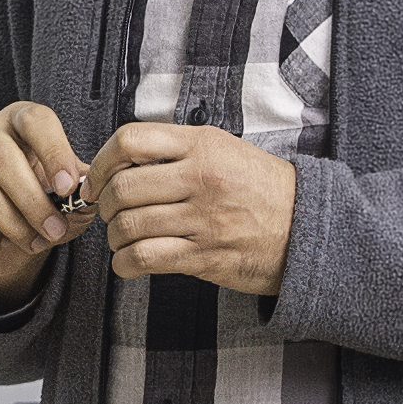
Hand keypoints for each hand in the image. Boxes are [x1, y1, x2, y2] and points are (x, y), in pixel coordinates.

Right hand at [0, 102, 90, 306]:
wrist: (8, 238)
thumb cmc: (43, 201)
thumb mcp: (69, 192)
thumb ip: (82, 188)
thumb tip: (86, 195)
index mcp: (20, 120)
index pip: (34, 121)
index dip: (54, 152)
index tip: (68, 188)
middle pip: (1, 157)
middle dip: (33, 200)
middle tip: (55, 230)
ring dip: (13, 223)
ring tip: (37, 242)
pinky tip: (1, 241)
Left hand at [87, 123, 297, 292]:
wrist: (307, 227)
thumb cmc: (261, 188)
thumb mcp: (225, 149)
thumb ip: (178, 149)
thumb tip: (123, 159)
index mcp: (202, 145)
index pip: (130, 140)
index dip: (100, 162)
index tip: (96, 178)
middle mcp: (200, 178)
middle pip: (123, 187)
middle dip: (105, 204)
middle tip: (110, 212)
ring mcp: (202, 218)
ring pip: (129, 225)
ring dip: (115, 236)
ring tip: (123, 237)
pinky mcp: (204, 255)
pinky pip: (145, 258)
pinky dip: (125, 263)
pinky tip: (129, 261)